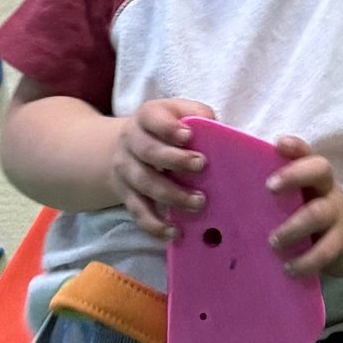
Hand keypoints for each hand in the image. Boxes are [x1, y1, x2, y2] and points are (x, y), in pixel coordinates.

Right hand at [112, 96, 216, 242]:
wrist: (125, 147)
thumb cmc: (164, 129)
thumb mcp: (177, 111)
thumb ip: (197, 114)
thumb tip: (217, 128)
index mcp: (146, 116)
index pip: (152, 118)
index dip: (168, 128)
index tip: (189, 135)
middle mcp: (131, 142)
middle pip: (149, 152)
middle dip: (175, 161)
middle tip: (202, 166)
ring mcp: (125, 170)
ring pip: (144, 184)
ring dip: (172, 195)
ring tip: (198, 203)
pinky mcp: (126, 195)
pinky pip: (138, 212)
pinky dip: (155, 225)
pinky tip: (175, 231)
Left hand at [264, 137, 342, 280]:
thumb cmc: (314, 216)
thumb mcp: (303, 200)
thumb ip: (278, 196)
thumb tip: (227, 199)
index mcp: (314, 177)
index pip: (308, 153)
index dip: (296, 147)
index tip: (278, 144)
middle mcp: (327, 190)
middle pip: (320, 171)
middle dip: (294, 176)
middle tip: (269, 188)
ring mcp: (337, 215)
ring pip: (319, 213)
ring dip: (294, 226)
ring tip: (274, 242)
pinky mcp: (342, 242)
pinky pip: (325, 250)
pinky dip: (306, 261)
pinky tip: (289, 268)